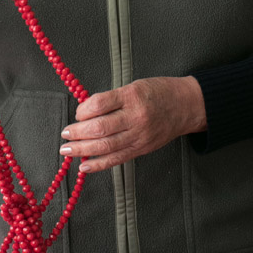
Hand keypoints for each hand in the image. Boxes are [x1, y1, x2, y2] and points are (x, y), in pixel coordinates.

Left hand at [59, 76, 206, 172]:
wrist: (187, 106)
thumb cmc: (158, 92)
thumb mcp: (134, 86)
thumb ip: (111, 99)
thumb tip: (85, 113)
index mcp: (132, 96)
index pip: (99, 104)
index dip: (83, 110)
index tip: (78, 112)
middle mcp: (135, 117)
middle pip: (100, 128)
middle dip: (78, 132)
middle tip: (65, 134)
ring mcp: (139, 136)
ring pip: (106, 146)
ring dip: (82, 149)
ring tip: (67, 150)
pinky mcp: (141, 149)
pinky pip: (117, 159)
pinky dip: (98, 165)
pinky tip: (84, 167)